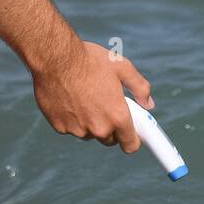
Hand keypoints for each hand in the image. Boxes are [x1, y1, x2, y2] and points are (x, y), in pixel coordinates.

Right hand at [32, 41, 153, 150]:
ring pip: (88, 133)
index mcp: (117, 116)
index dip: (132, 139)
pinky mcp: (60, 127)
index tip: (131, 131)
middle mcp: (98, 128)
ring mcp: (77, 129)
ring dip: (89, 122)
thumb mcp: (122, 67)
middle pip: (109, 139)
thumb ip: (140, 88)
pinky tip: (69, 98)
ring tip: (85, 96)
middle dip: (110, 126)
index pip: (131, 144)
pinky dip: (71, 118)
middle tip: (106, 105)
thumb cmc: (89, 60)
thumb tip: (148, 103)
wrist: (54, 58)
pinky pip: (70, 127)